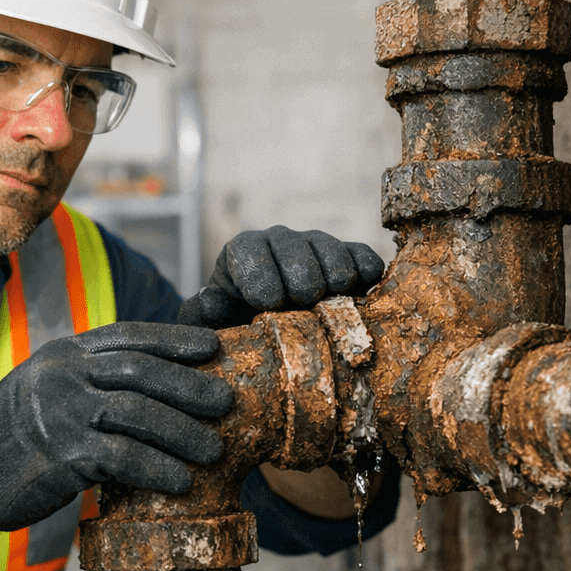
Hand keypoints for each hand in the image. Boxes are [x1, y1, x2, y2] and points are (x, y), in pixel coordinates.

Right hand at [0, 322, 233, 532]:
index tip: (213, 346)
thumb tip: (154, 382)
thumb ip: (92, 378)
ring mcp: (61, 412)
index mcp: (66, 353)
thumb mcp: (48, 386)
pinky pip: (122, 458)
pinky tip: (181, 482)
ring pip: (138, 413)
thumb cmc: (14, 432)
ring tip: (214, 450)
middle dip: (189, 386)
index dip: (174, 339)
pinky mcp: (61, 453)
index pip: (129, 337)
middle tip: (225, 402)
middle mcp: (64, 375)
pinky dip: (157, 468)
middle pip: (141, 371)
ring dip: (183, 432)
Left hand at [179, 225, 384, 329]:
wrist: (267, 328)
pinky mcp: (349, 259)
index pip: (250, 251)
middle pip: (295, 249)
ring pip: (332, 251)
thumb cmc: (234, 326)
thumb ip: (202, 313)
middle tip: (303, 304)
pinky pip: (363, 257)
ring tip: (331, 302)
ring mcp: (316, 247)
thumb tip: (210, 300)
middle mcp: (280, 242)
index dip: (261, 276)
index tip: (268, 304)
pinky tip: (364, 296)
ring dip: (335, 278)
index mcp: (242, 252)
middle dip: (301, 280)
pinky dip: (368, 275)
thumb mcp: (208, 324)